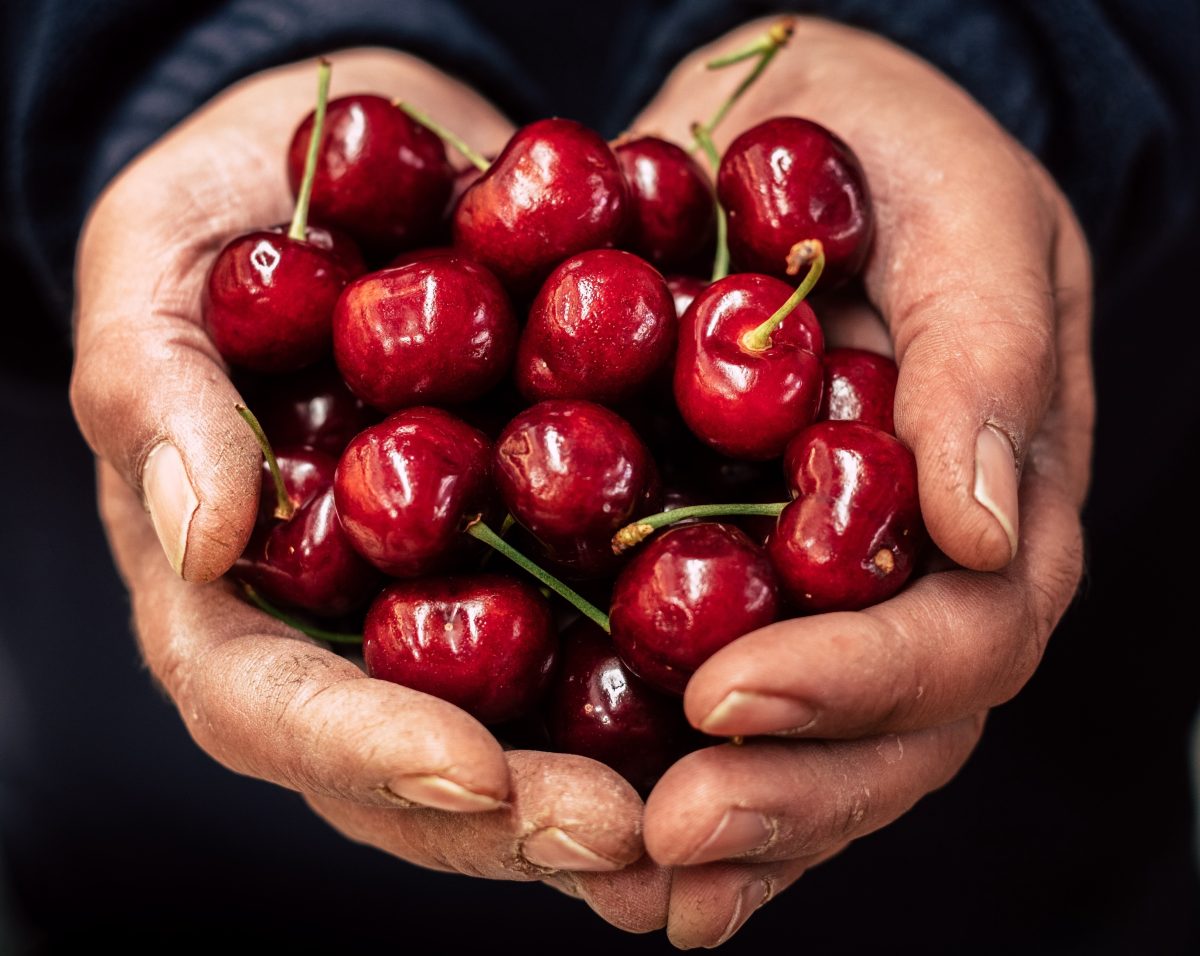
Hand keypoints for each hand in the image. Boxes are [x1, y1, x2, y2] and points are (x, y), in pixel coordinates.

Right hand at [71, 51, 667, 932]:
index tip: (469, 775)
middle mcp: (347, 621)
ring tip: (707, 809)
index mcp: (230, 583)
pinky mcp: (548, 554)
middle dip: (512, 813)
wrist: (375, 165)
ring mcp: (452, 599)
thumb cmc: (236, 211)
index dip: (361, 751)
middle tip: (623, 834)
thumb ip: (155, 382)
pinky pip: (609, 635)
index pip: (268, 705)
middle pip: (412, 762)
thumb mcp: (160, 258)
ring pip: (524, 730)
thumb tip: (200, 534)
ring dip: (610, 785)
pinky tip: (760, 700)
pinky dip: (675, 683)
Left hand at [630, 17, 1092, 945]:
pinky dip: (678, 789)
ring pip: (813, 756)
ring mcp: (833, 599)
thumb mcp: (963, 212)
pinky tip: (618, 861)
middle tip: (666, 839)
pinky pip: (725, 713)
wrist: (799, 142)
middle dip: (784, 797)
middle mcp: (919, 581)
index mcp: (996, 505)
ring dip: (729, 834)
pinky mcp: (739, 588)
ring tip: (628, 882)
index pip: (964, 637)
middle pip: (891, 736)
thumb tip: (987, 531)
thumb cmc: (895, 162)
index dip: (858, 683)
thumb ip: (989, 356)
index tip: (730, 695)